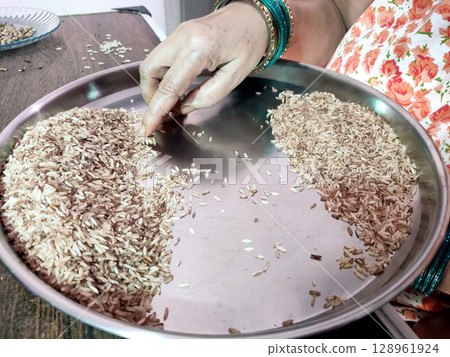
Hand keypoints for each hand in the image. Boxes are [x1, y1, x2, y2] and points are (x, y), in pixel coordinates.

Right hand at [138, 1, 267, 135]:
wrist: (252, 16)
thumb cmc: (249, 42)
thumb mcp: (235, 76)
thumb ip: (209, 96)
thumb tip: (184, 108)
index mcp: (199, 48)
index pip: (169, 86)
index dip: (155, 111)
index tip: (146, 128)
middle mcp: (182, 37)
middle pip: (149, 71)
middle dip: (151, 97)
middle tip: (163, 113)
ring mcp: (177, 34)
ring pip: (150, 64)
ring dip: (155, 87)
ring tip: (171, 102)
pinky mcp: (178, 35)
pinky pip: (160, 59)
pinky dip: (162, 77)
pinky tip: (176, 88)